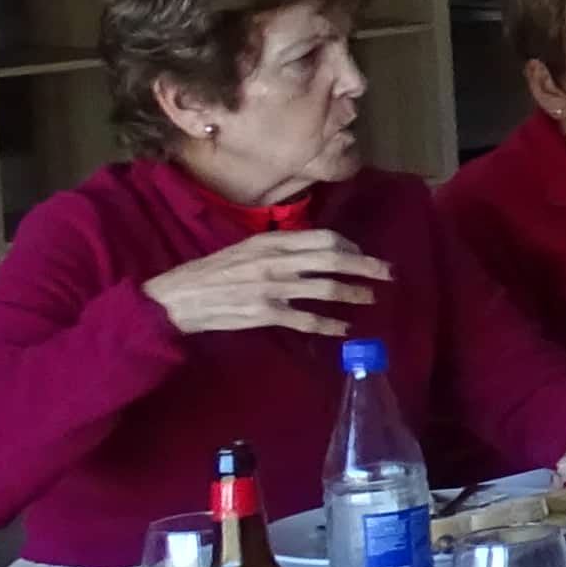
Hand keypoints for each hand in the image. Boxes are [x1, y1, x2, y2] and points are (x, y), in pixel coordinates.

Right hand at [142, 230, 391, 338]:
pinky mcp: (265, 314)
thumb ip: (278, 248)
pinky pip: (306, 320)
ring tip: (370, 298)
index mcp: (270, 241)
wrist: (177, 297)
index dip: (350, 246)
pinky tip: (344, 328)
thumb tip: (314, 251)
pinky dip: (329, 325)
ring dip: (353, 294)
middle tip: (388, 273)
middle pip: (333, 260)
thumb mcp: (245, 249)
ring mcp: (271, 288)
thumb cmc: (211, 272)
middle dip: (365, 266)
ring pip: (325, 289)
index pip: (323, 238)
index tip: (362, 254)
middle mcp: (275, 261)